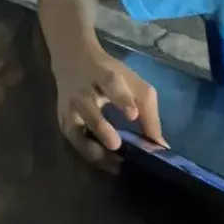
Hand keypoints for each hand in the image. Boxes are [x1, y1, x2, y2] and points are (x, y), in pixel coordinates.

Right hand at [54, 42, 164, 167]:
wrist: (73, 60)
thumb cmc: (109, 73)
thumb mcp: (133, 83)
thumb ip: (148, 112)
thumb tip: (161, 145)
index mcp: (103, 74)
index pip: (111, 84)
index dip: (122, 99)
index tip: (133, 115)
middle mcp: (82, 90)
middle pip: (88, 108)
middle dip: (101, 128)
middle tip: (115, 145)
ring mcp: (69, 107)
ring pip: (75, 129)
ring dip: (92, 148)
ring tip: (114, 164)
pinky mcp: (62, 121)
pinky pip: (74, 141)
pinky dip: (88, 154)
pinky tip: (106, 164)